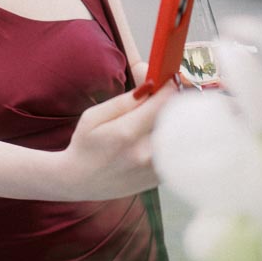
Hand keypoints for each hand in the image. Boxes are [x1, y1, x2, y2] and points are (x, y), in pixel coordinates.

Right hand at [60, 81, 173, 199]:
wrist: (80, 181)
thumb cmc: (84, 145)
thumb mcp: (93, 116)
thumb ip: (124, 101)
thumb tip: (151, 85)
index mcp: (127, 133)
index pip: (163, 102)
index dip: (169, 87)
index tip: (168, 79)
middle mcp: (145, 152)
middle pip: (178, 118)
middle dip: (174, 103)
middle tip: (165, 96)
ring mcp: (155, 168)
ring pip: (181, 136)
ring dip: (175, 122)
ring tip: (160, 117)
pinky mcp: (160, 178)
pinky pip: (177, 152)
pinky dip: (172, 139)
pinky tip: (158, 135)